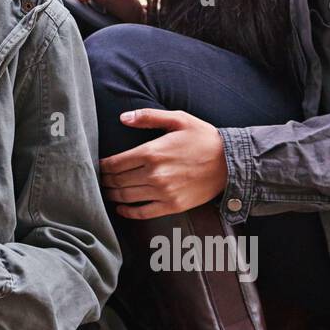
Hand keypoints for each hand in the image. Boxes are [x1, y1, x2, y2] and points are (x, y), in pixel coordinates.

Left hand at [99, 109, 227, 218]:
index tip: (99, 165)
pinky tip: (121, 208)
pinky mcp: (171, 206)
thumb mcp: (178, 119)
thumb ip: (148, 116)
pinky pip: (142, 213)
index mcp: (152, 152)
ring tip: (107, 190)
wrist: (230, 163)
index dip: (102, 166)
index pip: (115, 163)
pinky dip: (127, 212)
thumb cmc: (203, 138)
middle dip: (105, 180)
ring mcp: (163, 192)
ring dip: (112, 194)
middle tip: (100, 179)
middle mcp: (154, 174)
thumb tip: (124, 118)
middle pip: (117, 181)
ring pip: (125, 197)